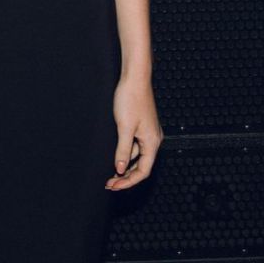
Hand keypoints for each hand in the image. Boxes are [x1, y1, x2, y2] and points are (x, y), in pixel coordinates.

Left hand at [105, 75, 162, 190]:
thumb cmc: (131, 98)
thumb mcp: (124, 127)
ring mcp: (149, 131)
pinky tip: (115, 153)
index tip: (114, 186)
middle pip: (142, 166)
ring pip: (138, 155)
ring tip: (110, 172)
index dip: (129, 181)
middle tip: (110, 183)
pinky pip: (136, 145)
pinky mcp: (143, 124)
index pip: (143, 171)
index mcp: (152, 142)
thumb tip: (120, 169)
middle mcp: (154, 138)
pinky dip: (126, 152)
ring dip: (125, 165)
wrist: (135, 77)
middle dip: (126, 176)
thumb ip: (123, 150)